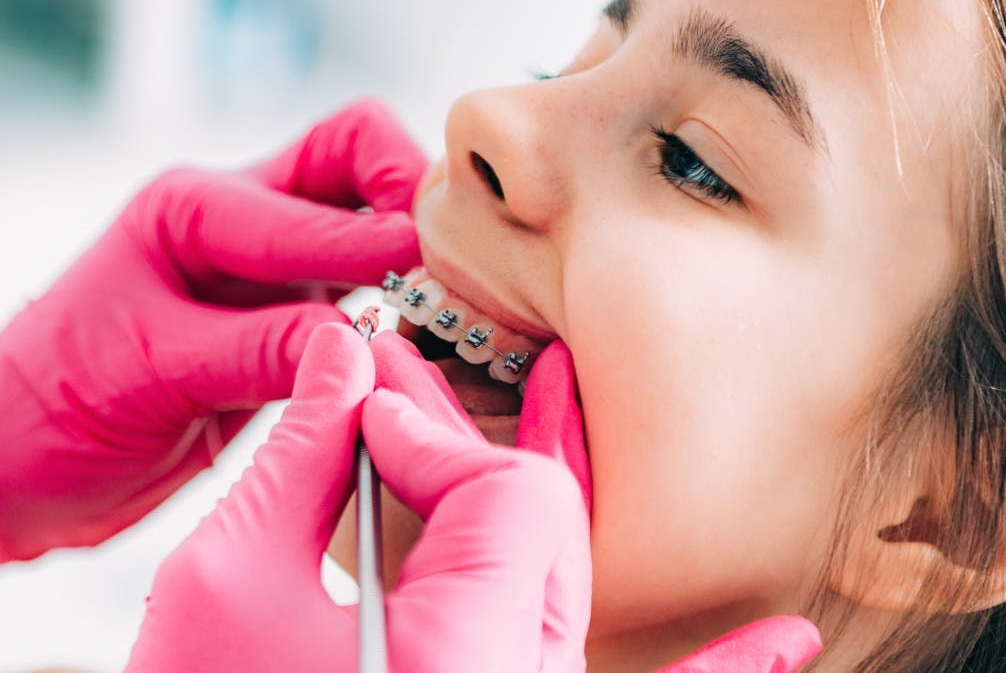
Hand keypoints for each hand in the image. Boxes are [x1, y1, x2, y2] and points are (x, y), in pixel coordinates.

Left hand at [0, 100, 427, 600]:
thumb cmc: (39, 412)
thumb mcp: (147, 375)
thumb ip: (257, 350)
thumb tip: (361, 337)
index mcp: (190, 208)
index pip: (323, 189)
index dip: (388, 234)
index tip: (437, 281)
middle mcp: (232, 225)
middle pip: (357, 158)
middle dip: (413, 195)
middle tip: (455, 267)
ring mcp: (259, 280)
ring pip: (366, 228)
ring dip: (413, 258)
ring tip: (455, 313)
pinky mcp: (273, 336)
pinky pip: (356, 302)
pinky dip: (398, 317)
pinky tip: (419, 354)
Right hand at [127, 327, 822, 671]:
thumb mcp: (224, 583)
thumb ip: (293, 459)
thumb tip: (339, 362)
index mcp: (462, 660)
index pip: (504, 493)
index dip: (431, 430)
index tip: (355, 413)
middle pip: (546, 536)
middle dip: (466, 456)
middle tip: (398, 391)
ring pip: (575, 598)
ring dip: (554, 506)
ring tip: (554, 398)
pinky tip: (781, 643)